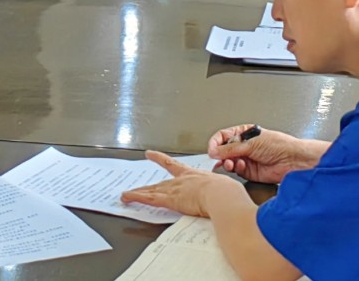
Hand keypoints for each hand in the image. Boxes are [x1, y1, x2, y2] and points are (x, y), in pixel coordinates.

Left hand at [122, 151, 242, 217]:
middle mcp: (183, 181)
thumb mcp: (227, 190)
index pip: (175, 166)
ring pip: (152, 191)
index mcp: (196, 176)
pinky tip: (126, 197)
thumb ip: (225, 195)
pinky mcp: (170, 200)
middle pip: (162, 183)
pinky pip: (148, 198)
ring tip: (127, 194)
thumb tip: (232, 203)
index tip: (151, 154)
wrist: (222, 196)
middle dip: (150, 185)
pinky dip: (136, 197)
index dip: (161, 160)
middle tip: (140, 184)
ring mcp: (175, 189)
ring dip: (139, 192)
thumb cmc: (228, 193)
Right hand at [206, 125, 323, 183]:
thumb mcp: (251, 143)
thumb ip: (230, 148)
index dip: (215, 142)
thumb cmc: (279, 145)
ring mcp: (247, 159)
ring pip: (229, 161)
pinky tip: (240, 167)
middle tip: (219, 157)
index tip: (211, 149)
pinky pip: (237, 171)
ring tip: (230, 163)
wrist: (293, 161)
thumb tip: (214, 151)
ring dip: (227, 162)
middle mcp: (245, 146)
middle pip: (224, 150)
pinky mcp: (250, 172)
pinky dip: (235, 169)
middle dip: (221, 154)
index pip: (223, 136)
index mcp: (244, 134)